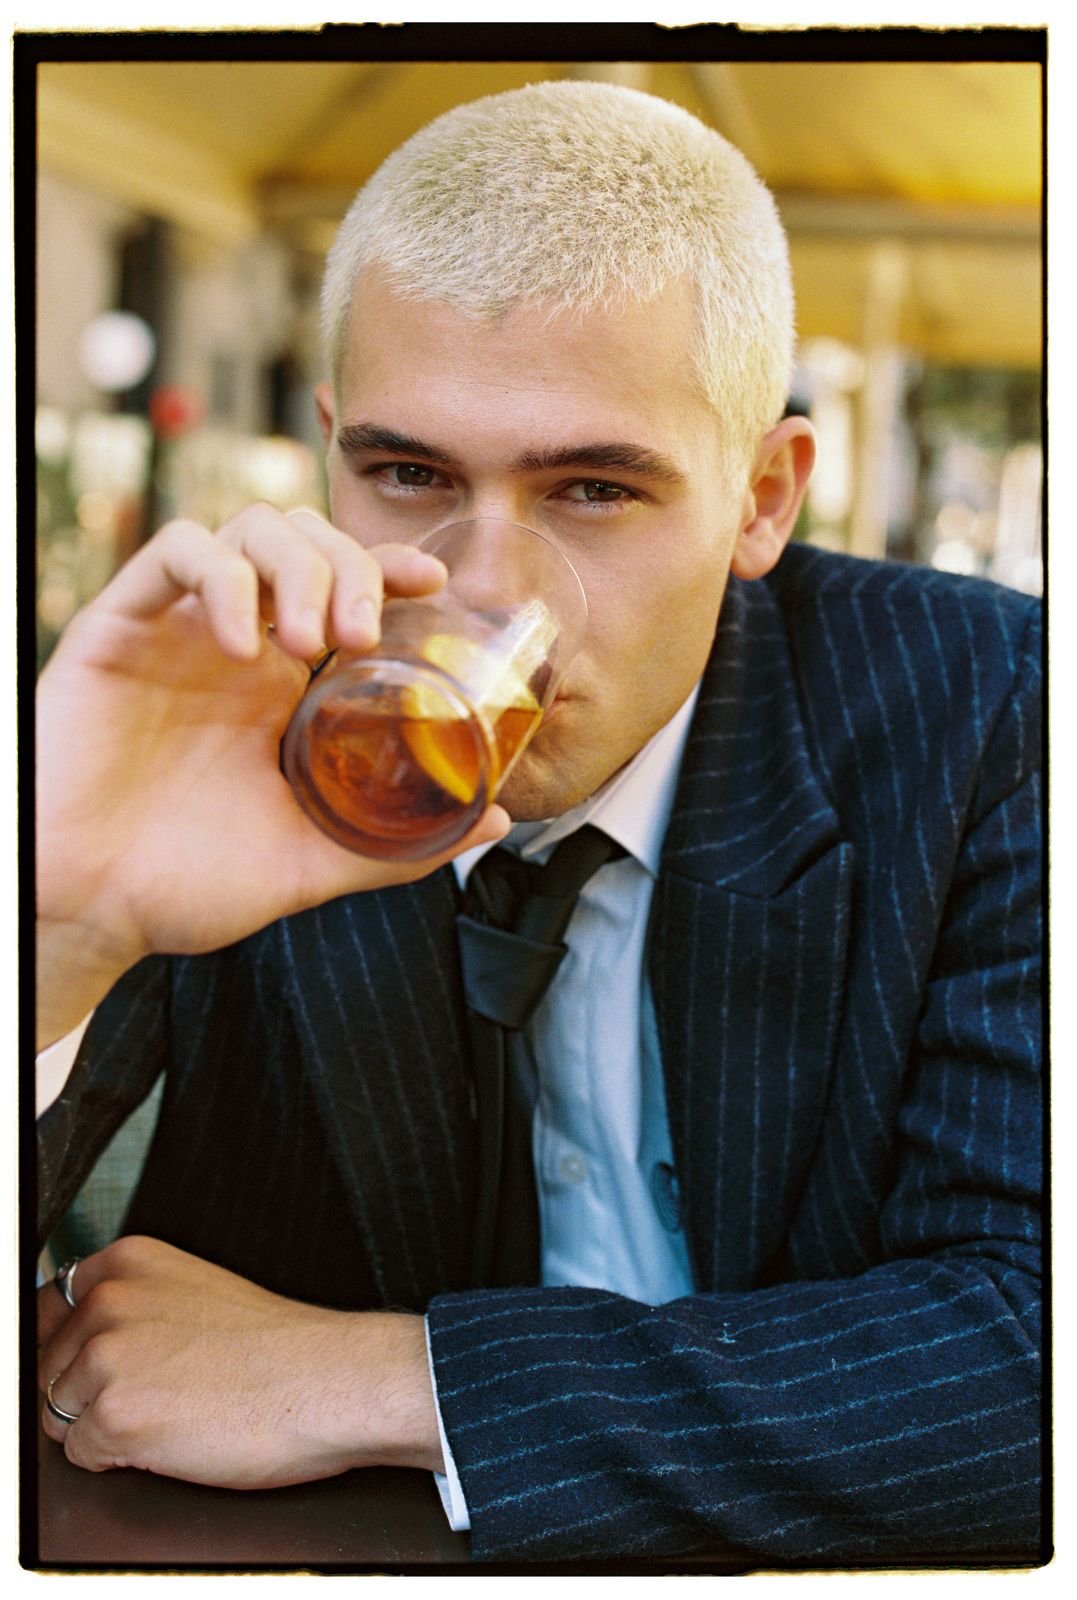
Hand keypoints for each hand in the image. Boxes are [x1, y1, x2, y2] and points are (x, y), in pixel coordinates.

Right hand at [36, 504, 509, 1044]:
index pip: (343, 589)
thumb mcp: (311, 865)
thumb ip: (399, 847)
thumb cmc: (185, 888)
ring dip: (295, 567)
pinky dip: (219, 577)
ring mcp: (177, 631)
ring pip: (246, 529)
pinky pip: (172, 553)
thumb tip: (494, 816)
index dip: (390, 566)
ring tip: (310, 642)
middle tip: (362, 632)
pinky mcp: (119, 628)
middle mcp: (235, 646)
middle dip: (348, 565)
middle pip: (304, 542)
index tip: (435, 583)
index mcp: (280, 689)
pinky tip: (242, 643)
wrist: (89, 911)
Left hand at [38, 1236, 442, 1486]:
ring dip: (102, 1427)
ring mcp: (108, 1357)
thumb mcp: (195, 1292)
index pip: (47, 1308)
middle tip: (157, 1395)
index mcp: (129, 1262)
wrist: (330, 1380)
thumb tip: (77, 1338)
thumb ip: (132, 1303)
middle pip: (48, 1367)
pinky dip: (118, 1460)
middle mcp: (109, 1300)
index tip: (92, 1366)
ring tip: (170, 1414)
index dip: (68, 1348)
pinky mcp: (115, 1416)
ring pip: (59, 1415)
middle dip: (85, 1392)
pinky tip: (172, 1438)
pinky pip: (83, 1457)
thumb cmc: (279, 1347)